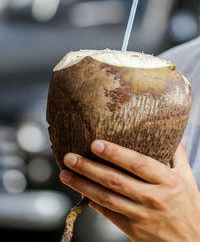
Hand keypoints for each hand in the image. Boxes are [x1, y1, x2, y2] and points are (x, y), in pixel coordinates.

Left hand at [60, 141, 199, 241]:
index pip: (136, 163)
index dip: (114, 153)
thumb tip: (169, 134)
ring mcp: (141, 215)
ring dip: (83, 185)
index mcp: (166, 181)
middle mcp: (152, 197)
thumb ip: (177, 156)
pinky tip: (80, 192)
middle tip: (70, 157)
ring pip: (106, 198)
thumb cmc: (190, 208)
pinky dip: (93, 202)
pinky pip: (108, 213)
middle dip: (89, 167)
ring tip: (65, 174)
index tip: (94, 144)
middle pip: (115, 180)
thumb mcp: (188, 179)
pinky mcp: (133, 230)